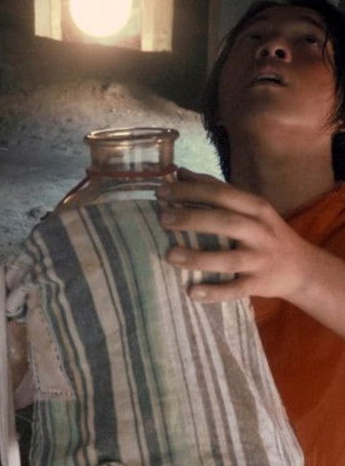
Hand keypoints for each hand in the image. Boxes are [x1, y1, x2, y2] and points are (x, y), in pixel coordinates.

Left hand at [157, 167, 313, 303]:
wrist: (302, 268)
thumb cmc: (265, 233)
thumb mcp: (249, 208)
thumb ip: (217, 191)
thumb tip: (180, 173)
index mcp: (256, 208)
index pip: (223, 195)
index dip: (192, 191)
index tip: (162, 191)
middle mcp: (260, 232)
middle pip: (226, 222)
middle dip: (192, 219)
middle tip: (162, 218)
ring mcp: (260, 260)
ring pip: (228, 259)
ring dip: (198, 257)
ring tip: (169, 254)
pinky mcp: (258, 285)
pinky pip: (235, 290)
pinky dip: (214, 292)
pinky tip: (191, 292)